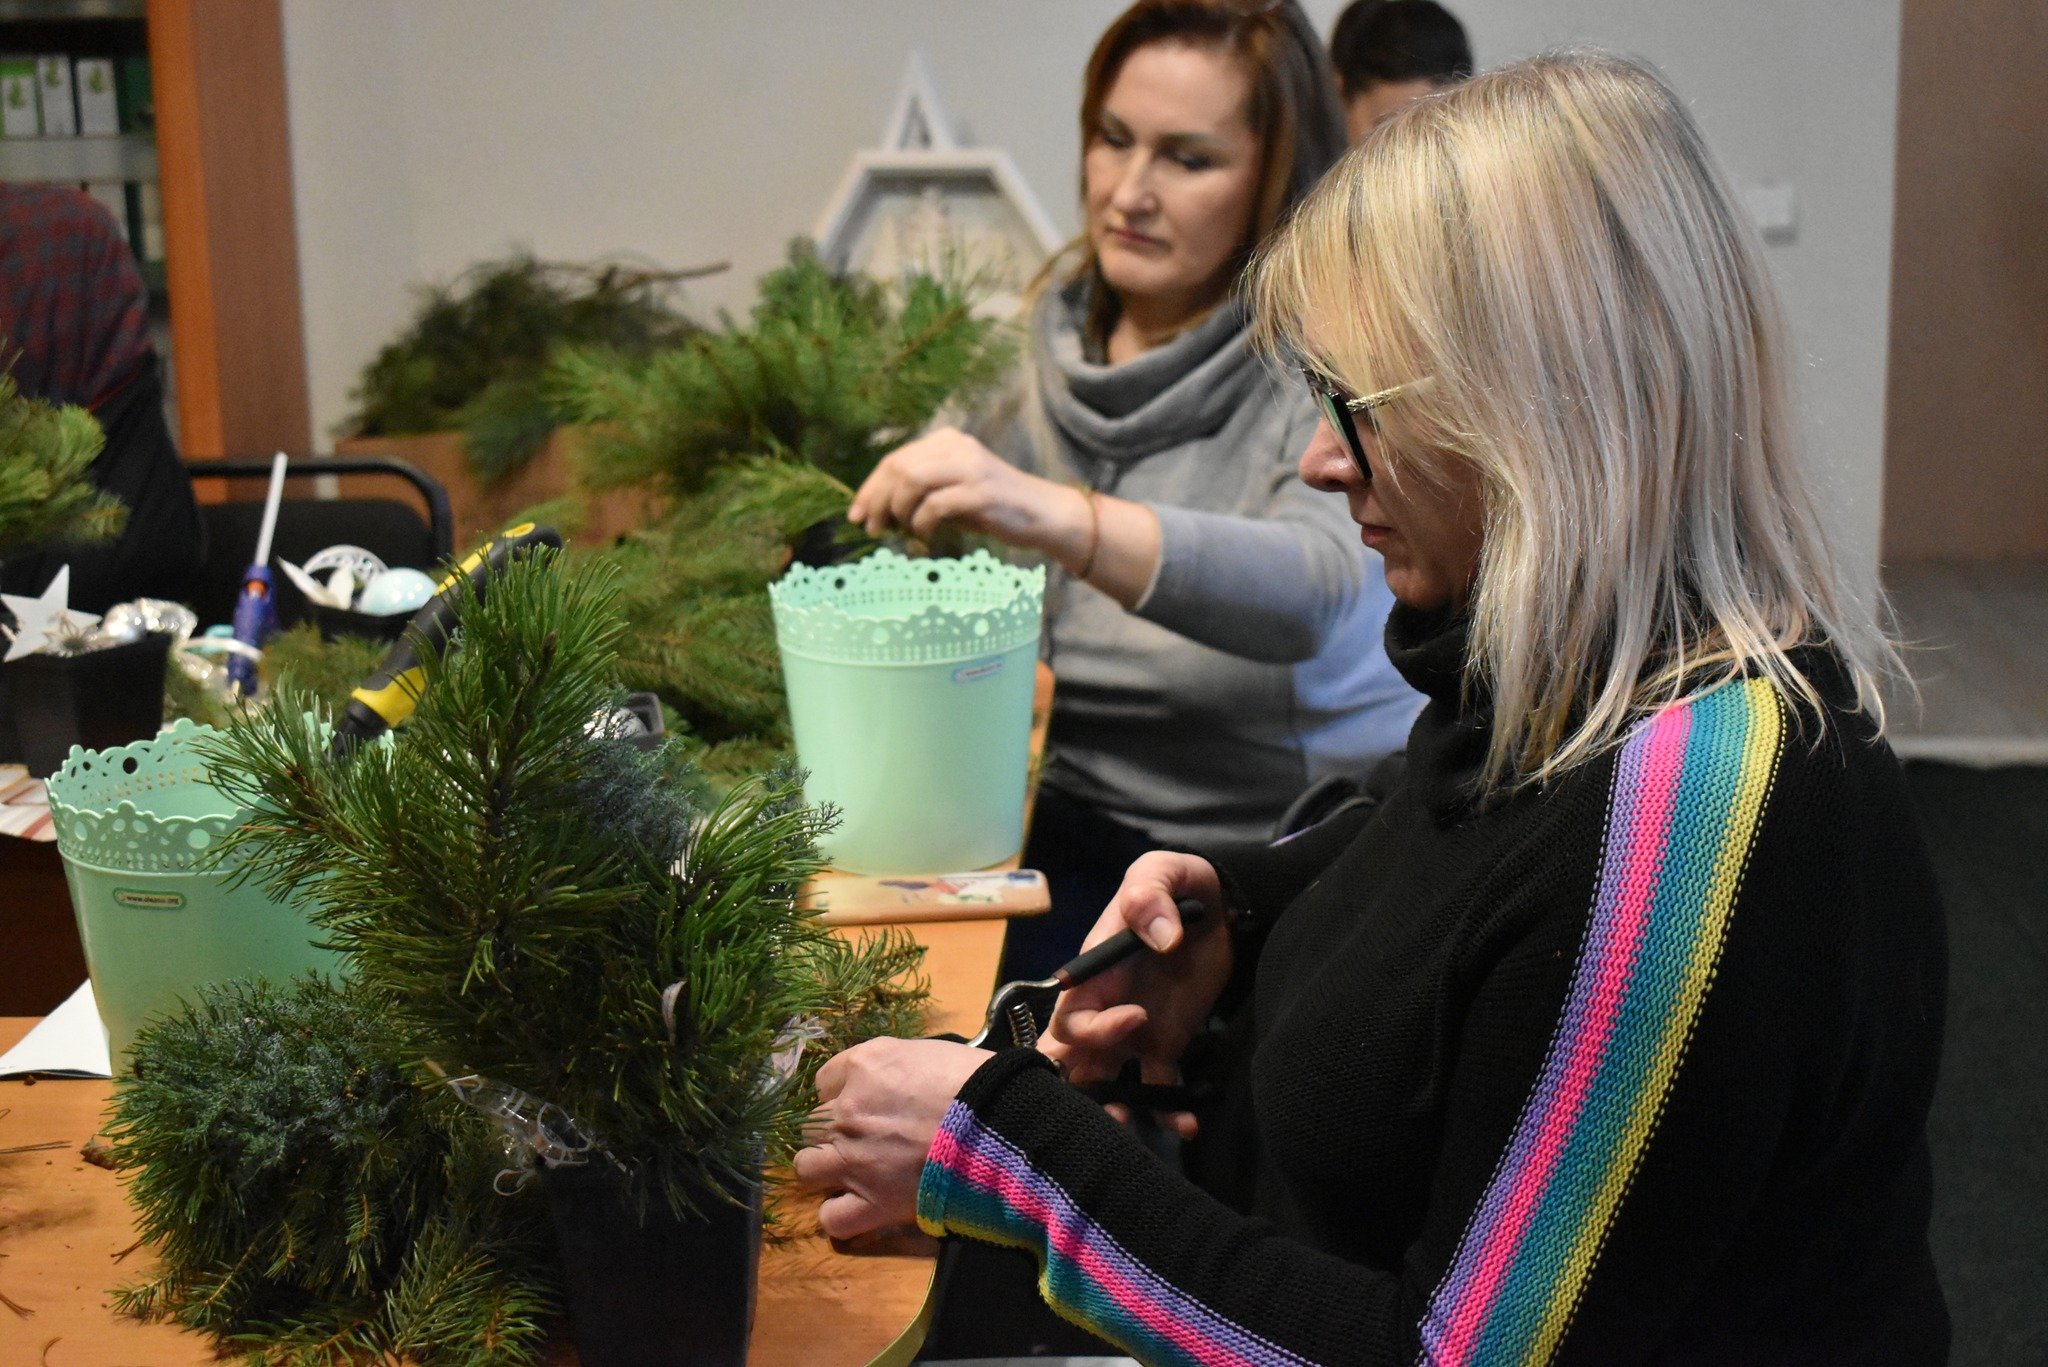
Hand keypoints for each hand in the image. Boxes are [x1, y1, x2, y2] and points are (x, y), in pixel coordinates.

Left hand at [792, 1037, 990, 1239]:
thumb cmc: (979, 1081)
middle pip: (809, 1124)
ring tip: (851, 1173)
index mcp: (865, 1066)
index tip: (865, 1103)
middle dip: (831, 1131)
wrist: (1004, 1126)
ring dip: (825, 1169)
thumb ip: (897, 1069)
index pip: (824, 1080)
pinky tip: (859, 1206)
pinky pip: (831, 1218)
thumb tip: (893, 1084)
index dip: (842, 1093)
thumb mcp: (931, 1053)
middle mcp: (847, 1111)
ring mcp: (854, 1160)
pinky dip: (840, 1214)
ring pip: (806, 1168)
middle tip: (862, 1138)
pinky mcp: (871, 1203)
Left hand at [848, 428, 1087, 556]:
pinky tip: (925, 536)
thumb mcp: (953, 491)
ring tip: (901, 531)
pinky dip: (922, 523)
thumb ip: (921, 491)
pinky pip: (935, 505)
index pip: (896, 459)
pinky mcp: (981, 492)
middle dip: (876, 500)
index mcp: (947, 441)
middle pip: (898, 467)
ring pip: (911, 481)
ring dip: (898, 511)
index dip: (870, 487)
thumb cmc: (994, 507)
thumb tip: (877, 509)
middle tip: (870, 527)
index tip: (856, 514)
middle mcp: (957, 447)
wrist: (1042, 513)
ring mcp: (970, 468)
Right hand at [1041, 852, 1231, 1137]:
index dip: (1093, 1030)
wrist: (1222, 907)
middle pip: (1073, 1062)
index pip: (1070, 1017)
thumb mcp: (1162, 872)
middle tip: (1111, 1108)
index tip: (1136, 1017)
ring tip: (1133, 1132)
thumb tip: (1162, 936)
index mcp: (1094, 975)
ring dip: (1112, 1112)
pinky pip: (1155, 1089)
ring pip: (1105, 1084)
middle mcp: (1105, 1010)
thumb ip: (1151, 894)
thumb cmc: (1180, 884)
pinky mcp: (1162, 1047)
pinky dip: (1166, 1113)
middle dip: (1080, 1090)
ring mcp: (1132, 1034)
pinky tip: (1188, 1126)